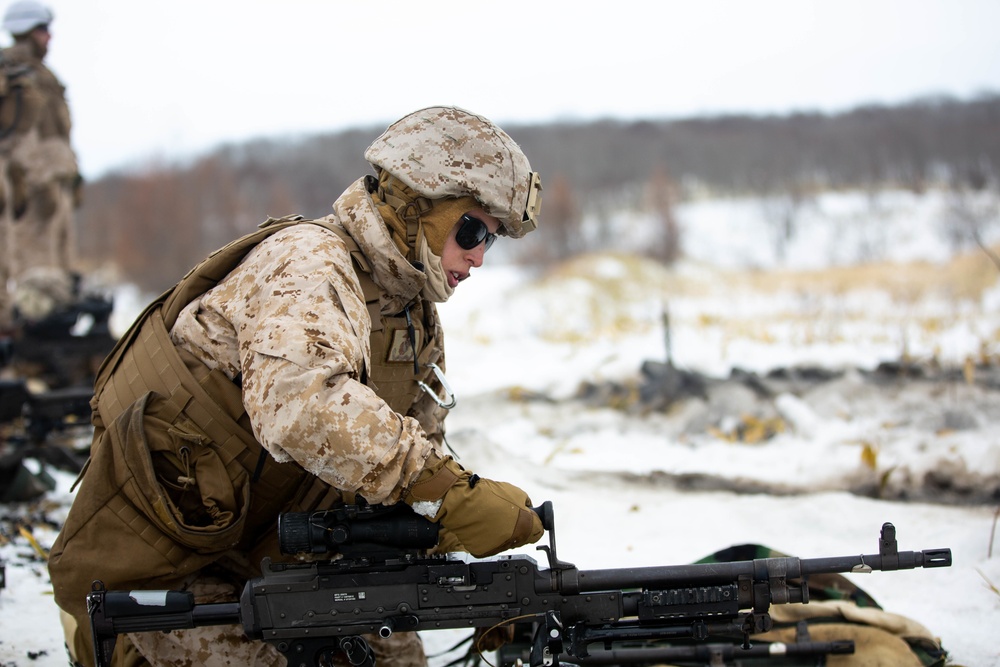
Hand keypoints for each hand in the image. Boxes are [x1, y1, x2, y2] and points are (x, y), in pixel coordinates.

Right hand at [404, 456, 542, 557]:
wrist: (462, 501)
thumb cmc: (487, 494)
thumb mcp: (515, 492)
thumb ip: (526, 503)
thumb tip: (529, 510)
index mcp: (525, 526)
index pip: (538, 531)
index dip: (534, 522)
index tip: (531, 518)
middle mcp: (512, 540)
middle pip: (523, 538)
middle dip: (519, 527)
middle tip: (509, 515)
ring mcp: (497, 547)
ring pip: (506, 542)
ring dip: (504, 533)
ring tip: (493, 518)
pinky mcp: (482, 551)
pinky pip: (490, 545)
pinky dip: (489, 537)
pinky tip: (484, 524)